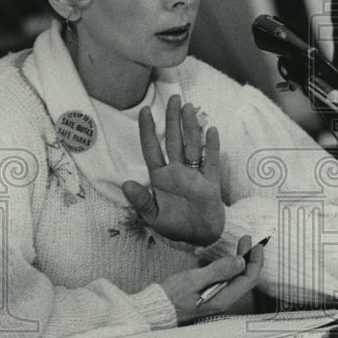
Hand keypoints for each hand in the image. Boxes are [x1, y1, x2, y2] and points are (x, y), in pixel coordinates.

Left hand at [122, 95, 224, 245]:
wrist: (200, 240)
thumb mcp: (153, 218)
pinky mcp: (211, 182)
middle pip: (174, 140)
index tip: (145, 110)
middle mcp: (177, 172)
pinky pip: (211, 161)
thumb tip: (126, 184)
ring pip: (192, 145)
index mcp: (160, 178)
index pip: (152, 149)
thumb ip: (141, 202)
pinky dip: (211, 146)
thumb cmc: (175, 228)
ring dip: (191, 127)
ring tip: (189, 107)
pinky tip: (211, 130)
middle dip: (173, 119)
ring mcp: (195, 175)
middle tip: (174, 97)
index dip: (148, 130)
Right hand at [161, 235, 263, 323]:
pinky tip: (225, 256)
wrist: (155, 309)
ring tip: (240, 244)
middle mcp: (223, 299)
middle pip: (245, 278)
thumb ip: (218, 270)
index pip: (248, 279)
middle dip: (249, 257)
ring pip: (236, 277)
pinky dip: (229, 266)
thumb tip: (241, 261)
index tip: (255, 244)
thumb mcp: (194, 279)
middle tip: (247, 239)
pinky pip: (225, 279)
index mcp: (223, 298)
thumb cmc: (171, 296)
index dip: (255, 261)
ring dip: (240, 260)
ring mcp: (216, 297)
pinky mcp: (209, 294)